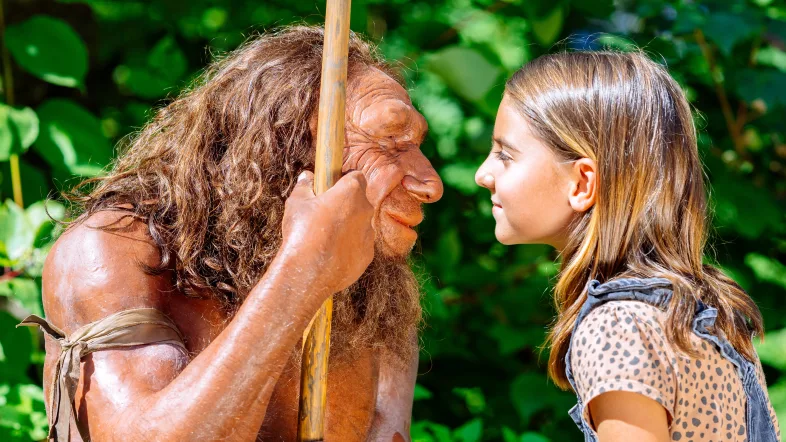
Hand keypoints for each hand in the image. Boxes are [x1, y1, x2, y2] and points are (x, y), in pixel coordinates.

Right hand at [279, 170, 374, 295]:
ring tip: (325, 237)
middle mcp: (365, 210)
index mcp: (351, 192)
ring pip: (360, 224)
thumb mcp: (296, 203)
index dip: (344, 180)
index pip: (356, 176)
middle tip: (325, 213)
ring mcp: (369, 234)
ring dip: (348, 226)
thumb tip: (307, 176)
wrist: (309, 272)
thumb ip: (304, 186)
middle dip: (345, 204)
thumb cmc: (302, 232)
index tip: (332, 187)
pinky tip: (331, 254)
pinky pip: (359, 245)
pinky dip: (349, 247)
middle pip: (359, 201)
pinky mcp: (368, 255)